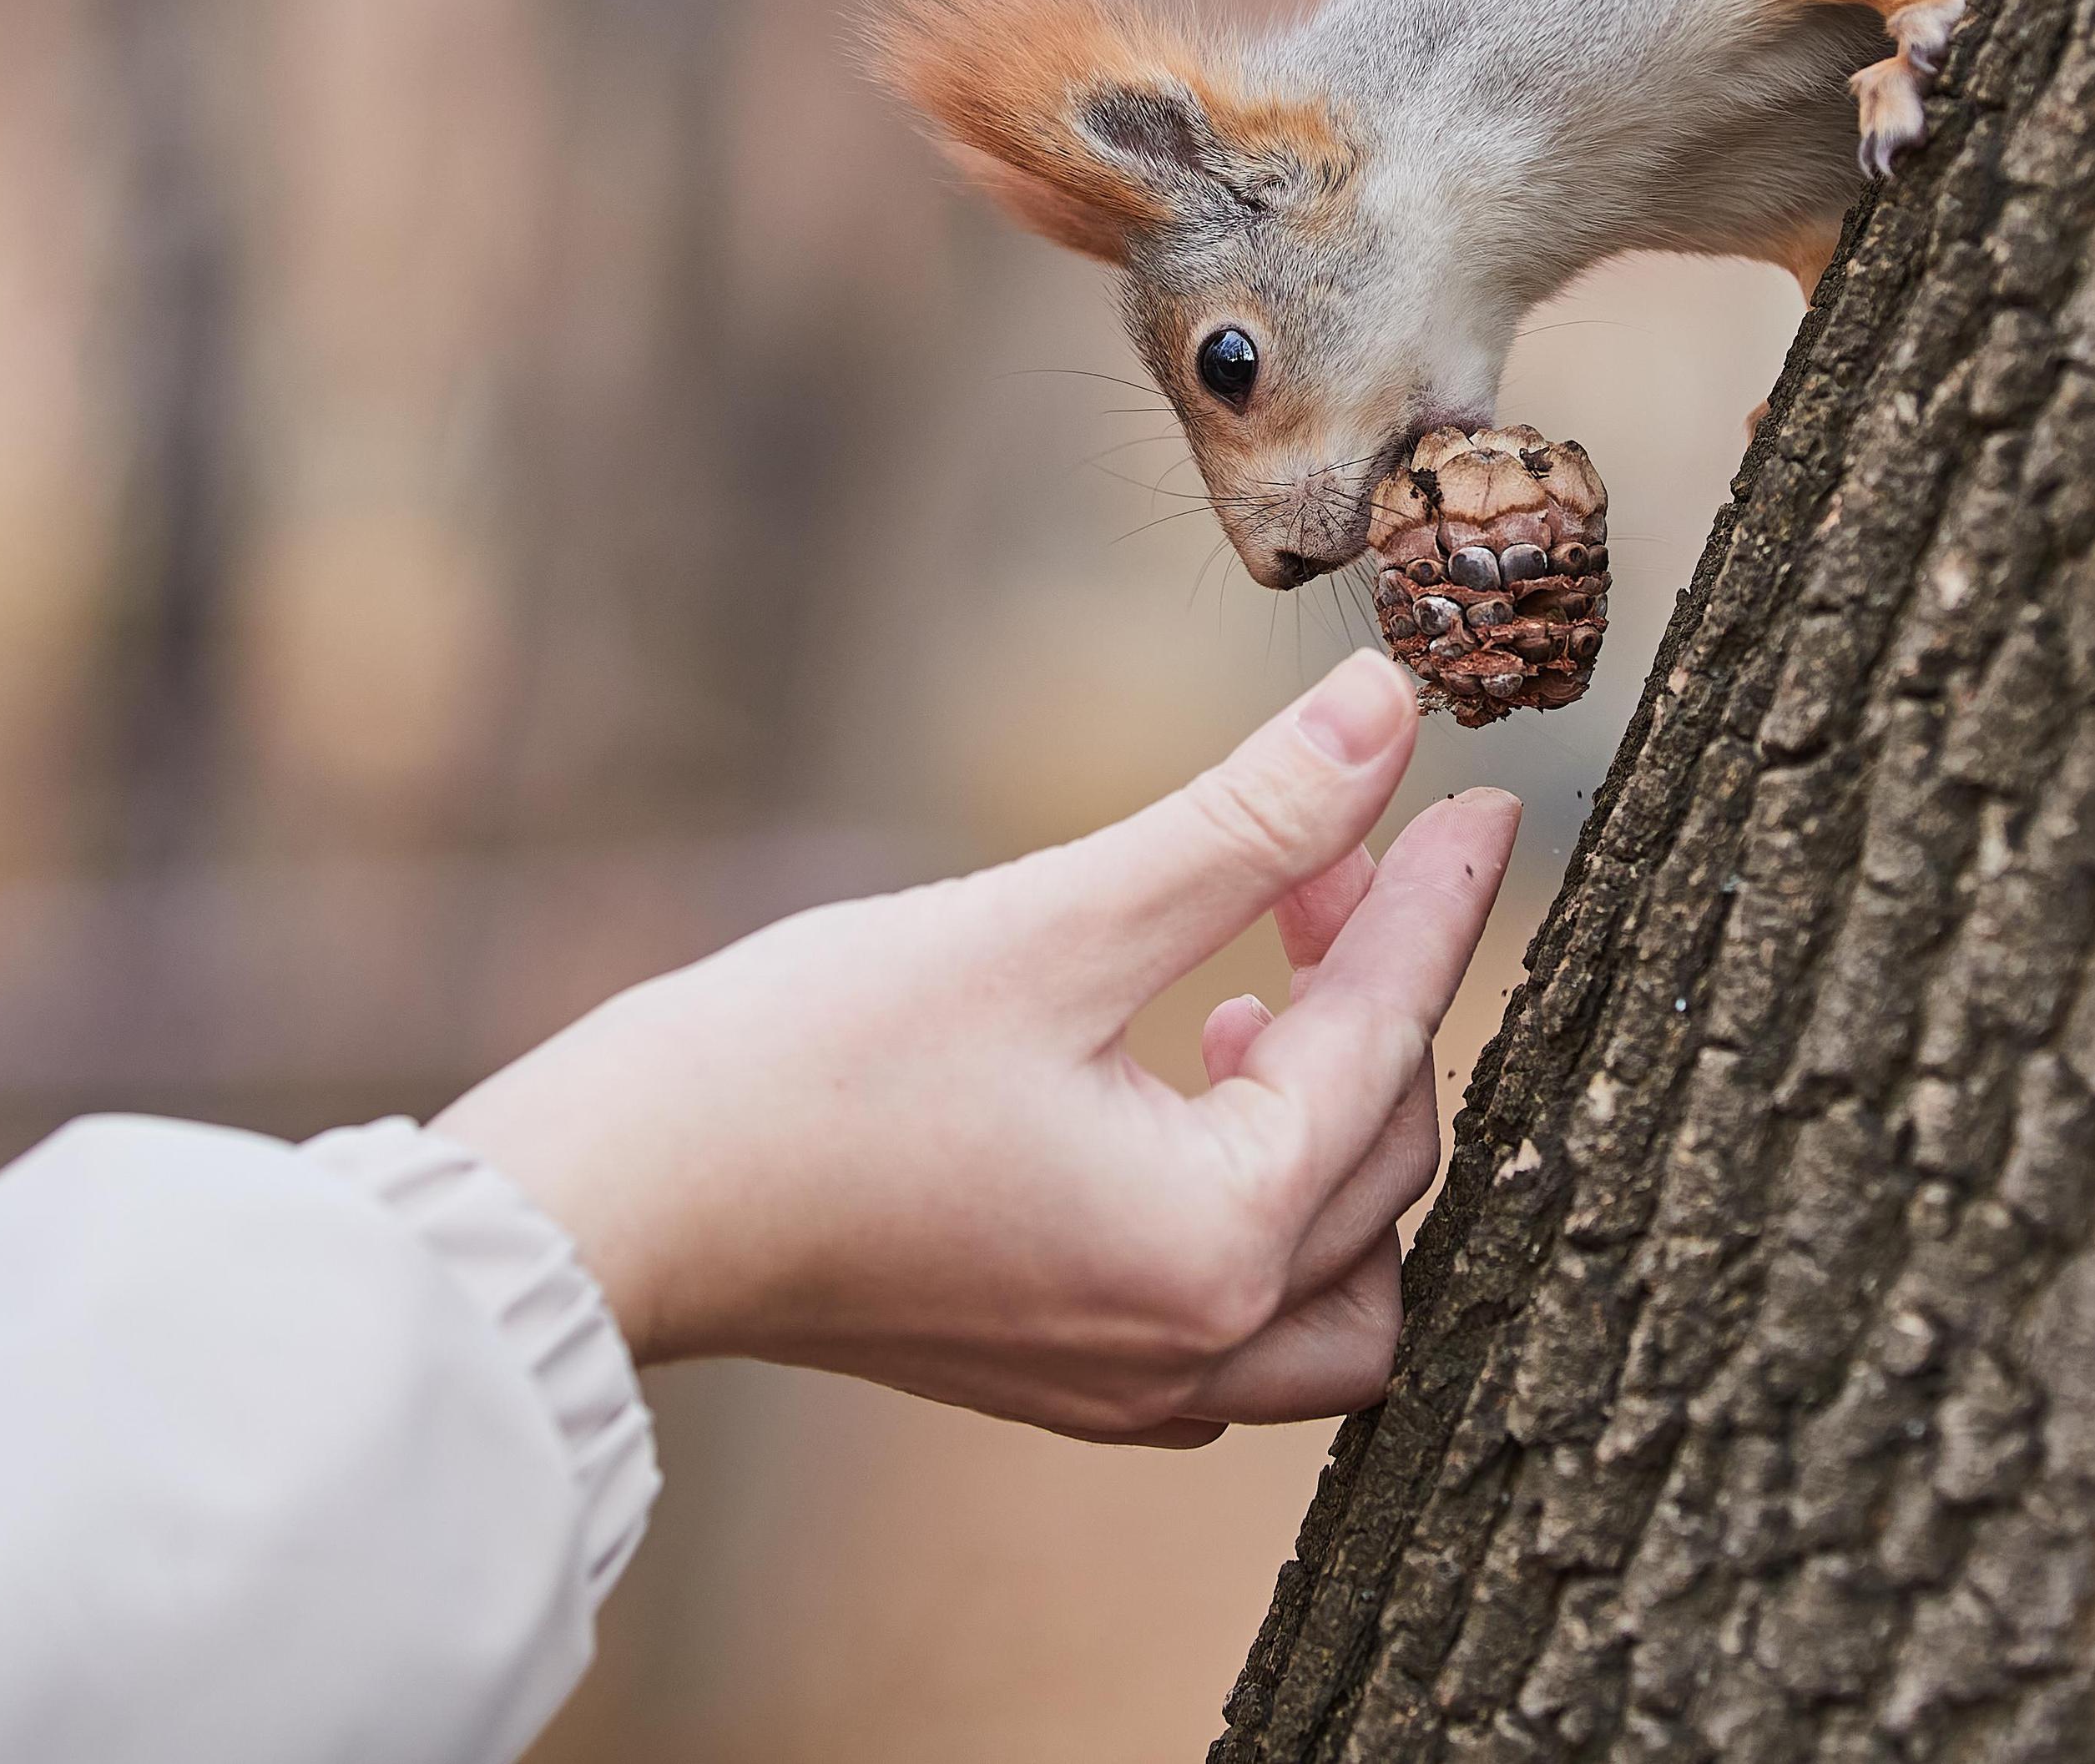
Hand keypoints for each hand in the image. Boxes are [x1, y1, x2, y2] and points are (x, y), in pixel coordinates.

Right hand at [433, 651, 1519, 1443]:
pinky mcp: (1067, 1377)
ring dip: (1338, 1124)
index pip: (1384, 1039)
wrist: (614, 1207)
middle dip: (1373, 991)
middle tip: (1319, 854)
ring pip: (1341, 1273)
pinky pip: (1248, 1314)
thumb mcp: (1052, 918)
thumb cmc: (807, 1065)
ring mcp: (1132, 1383)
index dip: (1436, 896)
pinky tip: (1195, 1080)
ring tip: (1256, 989)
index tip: (1481, 796)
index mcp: (1212, 1242)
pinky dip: (1268, 1201)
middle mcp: (1197, 1346)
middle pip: (1382, 1158)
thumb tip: (1388, 710)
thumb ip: (1245, 822)